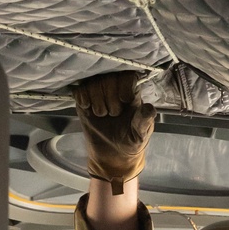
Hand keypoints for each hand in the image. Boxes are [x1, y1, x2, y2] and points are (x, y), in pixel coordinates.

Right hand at [74, 71, 155, 191]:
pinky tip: (89, 109)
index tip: (124, 101)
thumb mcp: (141, 134)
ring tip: (102, 114)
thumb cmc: (131, 140)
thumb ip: (144, 120)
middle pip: (108, 78)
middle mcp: (115, 87)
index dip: (124, 87)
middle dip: (110, 98)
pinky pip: (79, 89)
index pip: (127, 76)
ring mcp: (98, 91)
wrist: (112, 154)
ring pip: (92, 82)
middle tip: (113, 114)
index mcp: (132, 91)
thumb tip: (149, 108)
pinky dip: (83, 100)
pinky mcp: (84, 98)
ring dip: (97, 101)